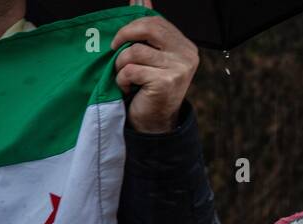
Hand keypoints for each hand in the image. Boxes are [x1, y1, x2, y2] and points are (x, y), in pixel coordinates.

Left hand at [112, 2, 198, 134]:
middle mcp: (187, 56)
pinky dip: (122, 79)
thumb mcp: (151, 55)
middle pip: (148, 29)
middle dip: (124, 36)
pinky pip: (132, 70)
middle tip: (115, 49)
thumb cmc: (150, 86)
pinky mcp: (166, 83)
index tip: (120, 39)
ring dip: (121, 64)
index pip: (156, 22)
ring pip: (135, 51)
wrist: (155, 121)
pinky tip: (127, 88)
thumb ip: (148, 28)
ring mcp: (178, 70)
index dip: (132, 26)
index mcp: (185, 46)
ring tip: (124, 75)